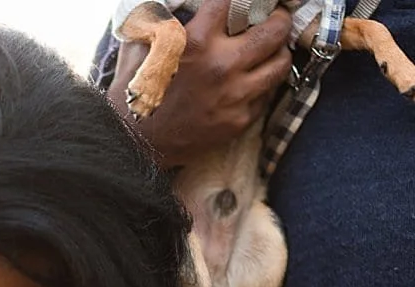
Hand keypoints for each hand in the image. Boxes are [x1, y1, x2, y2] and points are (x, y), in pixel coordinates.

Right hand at [111, 0, 291, 165]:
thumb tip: (177, 2)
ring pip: (280, 63)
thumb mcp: (140, 44)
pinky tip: (253, 79)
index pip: (230, 2)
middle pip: (274, 30)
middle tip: (276, 17)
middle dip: (279, 19)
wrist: (133, 143)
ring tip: (271, 49)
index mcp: (195, 41)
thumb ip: (161, 19)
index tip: (243, 0)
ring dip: (278, 51)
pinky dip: (264, 83)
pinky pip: (267, 93)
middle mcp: (221, 66)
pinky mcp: (240, 120)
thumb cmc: (136, 90)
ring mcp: (234, 95)